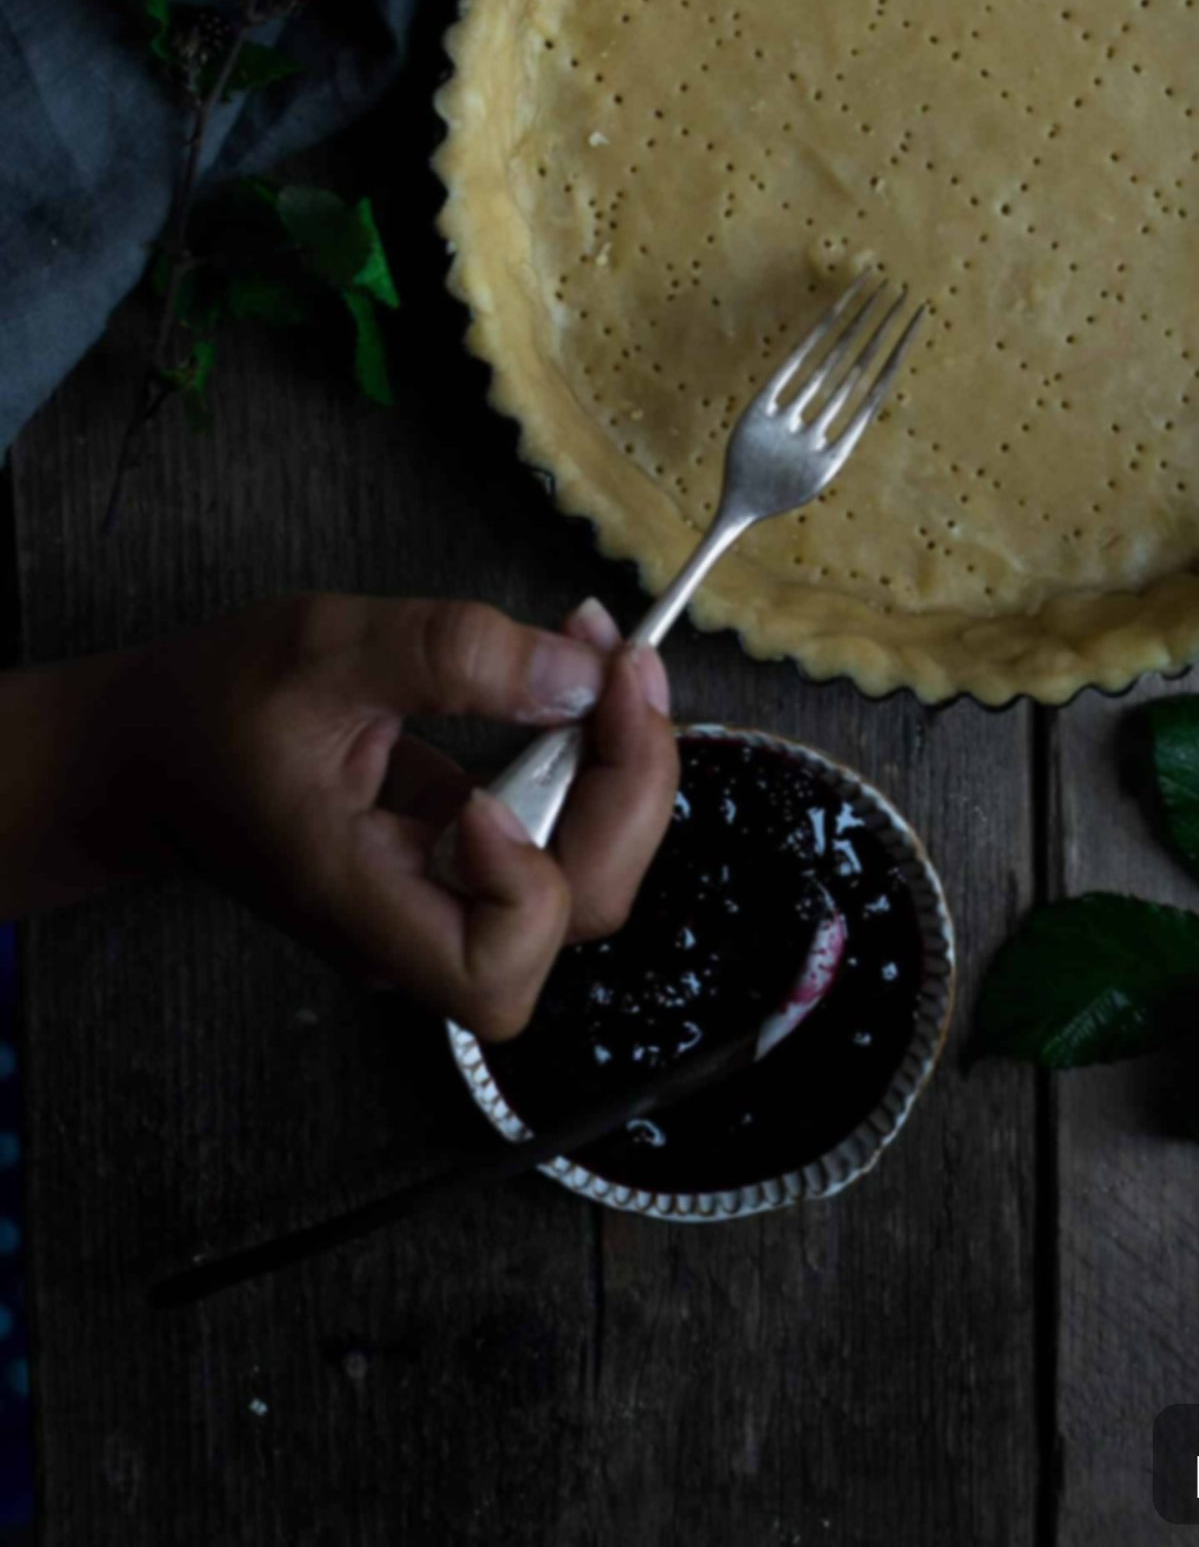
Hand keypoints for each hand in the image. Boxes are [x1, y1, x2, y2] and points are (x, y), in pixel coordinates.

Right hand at [6, 591, 678, 1037]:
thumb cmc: (216, 707)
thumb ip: (452, 656)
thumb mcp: (323, 647)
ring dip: (621, 763)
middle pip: (575, 913)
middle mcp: (417, 926)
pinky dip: (591, 751)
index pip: (493, 970)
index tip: (488, 784)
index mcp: (361, 904)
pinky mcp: (465, 860)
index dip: (526, 884)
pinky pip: (563, 828)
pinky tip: (577, 670)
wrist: (153, 751)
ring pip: (586, 871)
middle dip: (625, 787)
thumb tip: (582, 675)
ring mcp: (446, 899)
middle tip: (622, 665)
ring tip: (605, 655)